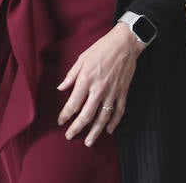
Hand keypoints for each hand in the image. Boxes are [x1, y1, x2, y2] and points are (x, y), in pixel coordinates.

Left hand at [57, 23, 144, 146]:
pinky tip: (108, 130)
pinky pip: (119, 111)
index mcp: (86, 80)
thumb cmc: (101, 48)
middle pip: (87, 115)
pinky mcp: (123, 92)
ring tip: (89, 141)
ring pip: (103, 117)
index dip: (66, 115)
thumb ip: (71, 75)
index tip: (61, 121)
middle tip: (70, 136)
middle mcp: (99, 89)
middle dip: (77, 128)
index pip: (73, 103)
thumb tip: (61, 88)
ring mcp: (112, 92)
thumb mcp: (82, 58)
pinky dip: (114, 123)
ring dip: (95, 131)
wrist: (124, 44)